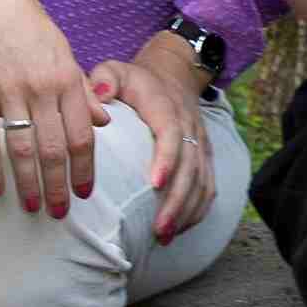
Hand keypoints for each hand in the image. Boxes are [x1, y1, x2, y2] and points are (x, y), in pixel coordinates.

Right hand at [0, 0, 91, 217]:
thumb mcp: (62, 50)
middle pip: (56, 148)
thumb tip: (103, 121)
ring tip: (31, 208)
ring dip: (29, 184)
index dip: (85, 167)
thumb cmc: (24, 21)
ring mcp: (10, 91)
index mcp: (67, 78)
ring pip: (24, 149)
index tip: (86, 193)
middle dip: (59, 186)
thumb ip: (80, 88)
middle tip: (60, 213)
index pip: (83, 134)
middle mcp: (42, 88)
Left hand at [91, 36, 217, 242]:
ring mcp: (200, 144)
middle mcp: (190, 127)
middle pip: (191, 167)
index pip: (172, 134)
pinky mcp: (204, 157)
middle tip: (158, 228)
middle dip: (177, 200)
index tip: (154, 184)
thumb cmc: (136, 80)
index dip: (167, 159)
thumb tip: (98, 92)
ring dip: (187, 210)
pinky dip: (197, 209)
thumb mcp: (116, 70)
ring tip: (165, 236)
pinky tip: (180, 229)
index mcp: (167, 108)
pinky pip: (208, 186)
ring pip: (202, 181)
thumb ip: (104, 79)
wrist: (173, 75)